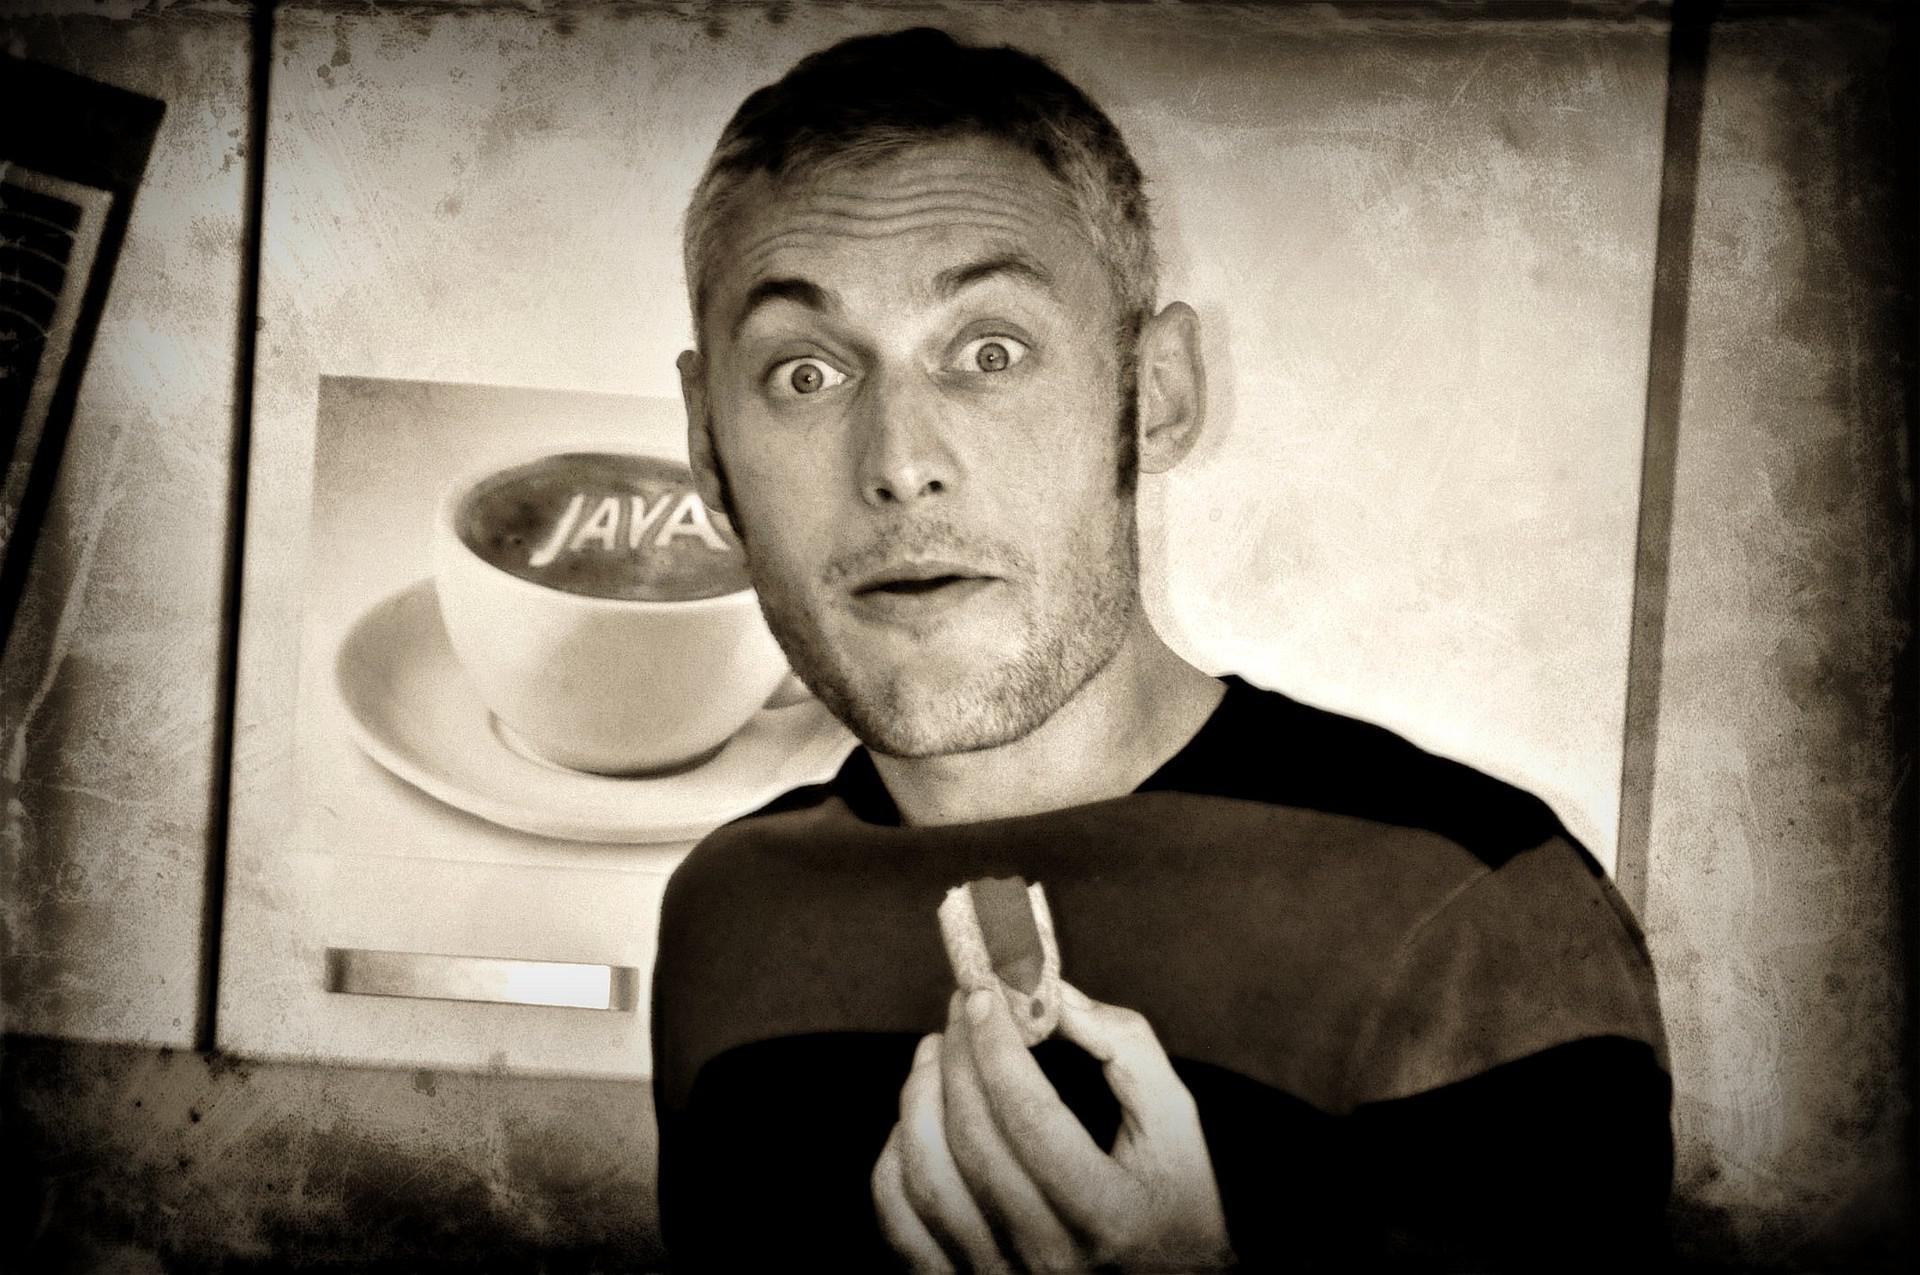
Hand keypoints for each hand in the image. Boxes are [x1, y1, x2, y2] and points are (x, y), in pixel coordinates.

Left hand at [871, 982, 1234, 1271]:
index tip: (983, 993)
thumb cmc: (1173, 1206)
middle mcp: (1050, 1258)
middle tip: (960, 1008)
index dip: (996, 1046)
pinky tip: (912, 1121)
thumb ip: (1126, 1048)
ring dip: (918, 1099)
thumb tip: (1050, 993)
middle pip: (974, 1140)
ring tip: (932, 1052)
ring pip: (928, 1179)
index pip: (1029, 1116)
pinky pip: (902, 1225)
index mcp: (1108, 1215)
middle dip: (958, 1058)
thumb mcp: (1174, 1126)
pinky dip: (896, 1163)